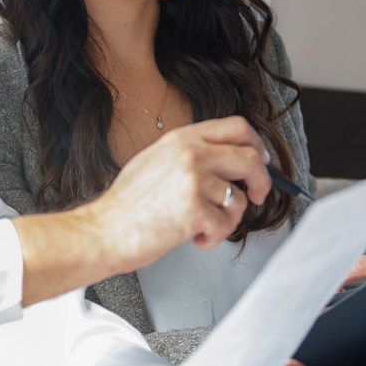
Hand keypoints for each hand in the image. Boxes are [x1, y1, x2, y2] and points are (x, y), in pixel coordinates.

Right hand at [88, 116, 271, 273]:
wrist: (104, 230)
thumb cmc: (127, 205)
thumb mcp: (156, 161)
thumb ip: (190, 154)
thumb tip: (229, 162)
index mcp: (181, 139)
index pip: (237, 127)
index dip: (256, 145)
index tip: (260, 161)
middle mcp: (190, 154)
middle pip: (250, 159)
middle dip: (261, 182)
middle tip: (256, 196)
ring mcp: (193, 180)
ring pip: (238, 199)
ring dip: (228, 220)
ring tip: (205, 227)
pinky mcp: (195, 210)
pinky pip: (225, 225)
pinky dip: (214, 238)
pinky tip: (195, 238)